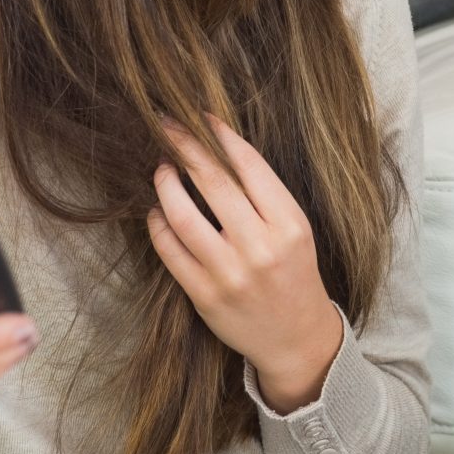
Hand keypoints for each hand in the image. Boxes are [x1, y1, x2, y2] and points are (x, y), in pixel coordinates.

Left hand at [149, 115, 344, 412]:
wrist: (295, 337)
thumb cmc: (294, 272)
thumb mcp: (295, 228)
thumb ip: (263, 195)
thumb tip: (218, 148)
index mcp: (289, 224)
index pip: (249, 166)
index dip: (221, 136)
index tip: (202, 117)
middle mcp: (260, 247)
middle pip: (213, 183)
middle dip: (186, 146)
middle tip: (167, 125)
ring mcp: (229, 273)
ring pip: (183, 216)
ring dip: (165, 184)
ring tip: (161, 168)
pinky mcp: (204, 296)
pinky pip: (170, 251)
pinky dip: (158, 224)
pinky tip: (158, 211)